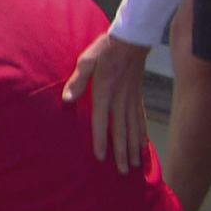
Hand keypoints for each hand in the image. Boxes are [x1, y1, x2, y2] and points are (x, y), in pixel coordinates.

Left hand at [63, 33, 150, 173]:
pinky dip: (142, 134)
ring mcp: (131, 99)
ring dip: (133, 148)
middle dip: (121, 152)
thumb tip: (66, 99)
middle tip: (122, 171)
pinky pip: (141, 119)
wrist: (131, 39)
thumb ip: (77, 81)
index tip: (101, 157)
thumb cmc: (105, 49)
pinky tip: (143, 146)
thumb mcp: (86, 61)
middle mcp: (120, 99)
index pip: (102, 121)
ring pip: (133, 128)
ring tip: (135, 165)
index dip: (101, 140)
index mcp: (106, 92)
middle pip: (121, 130)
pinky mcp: (138, 96)